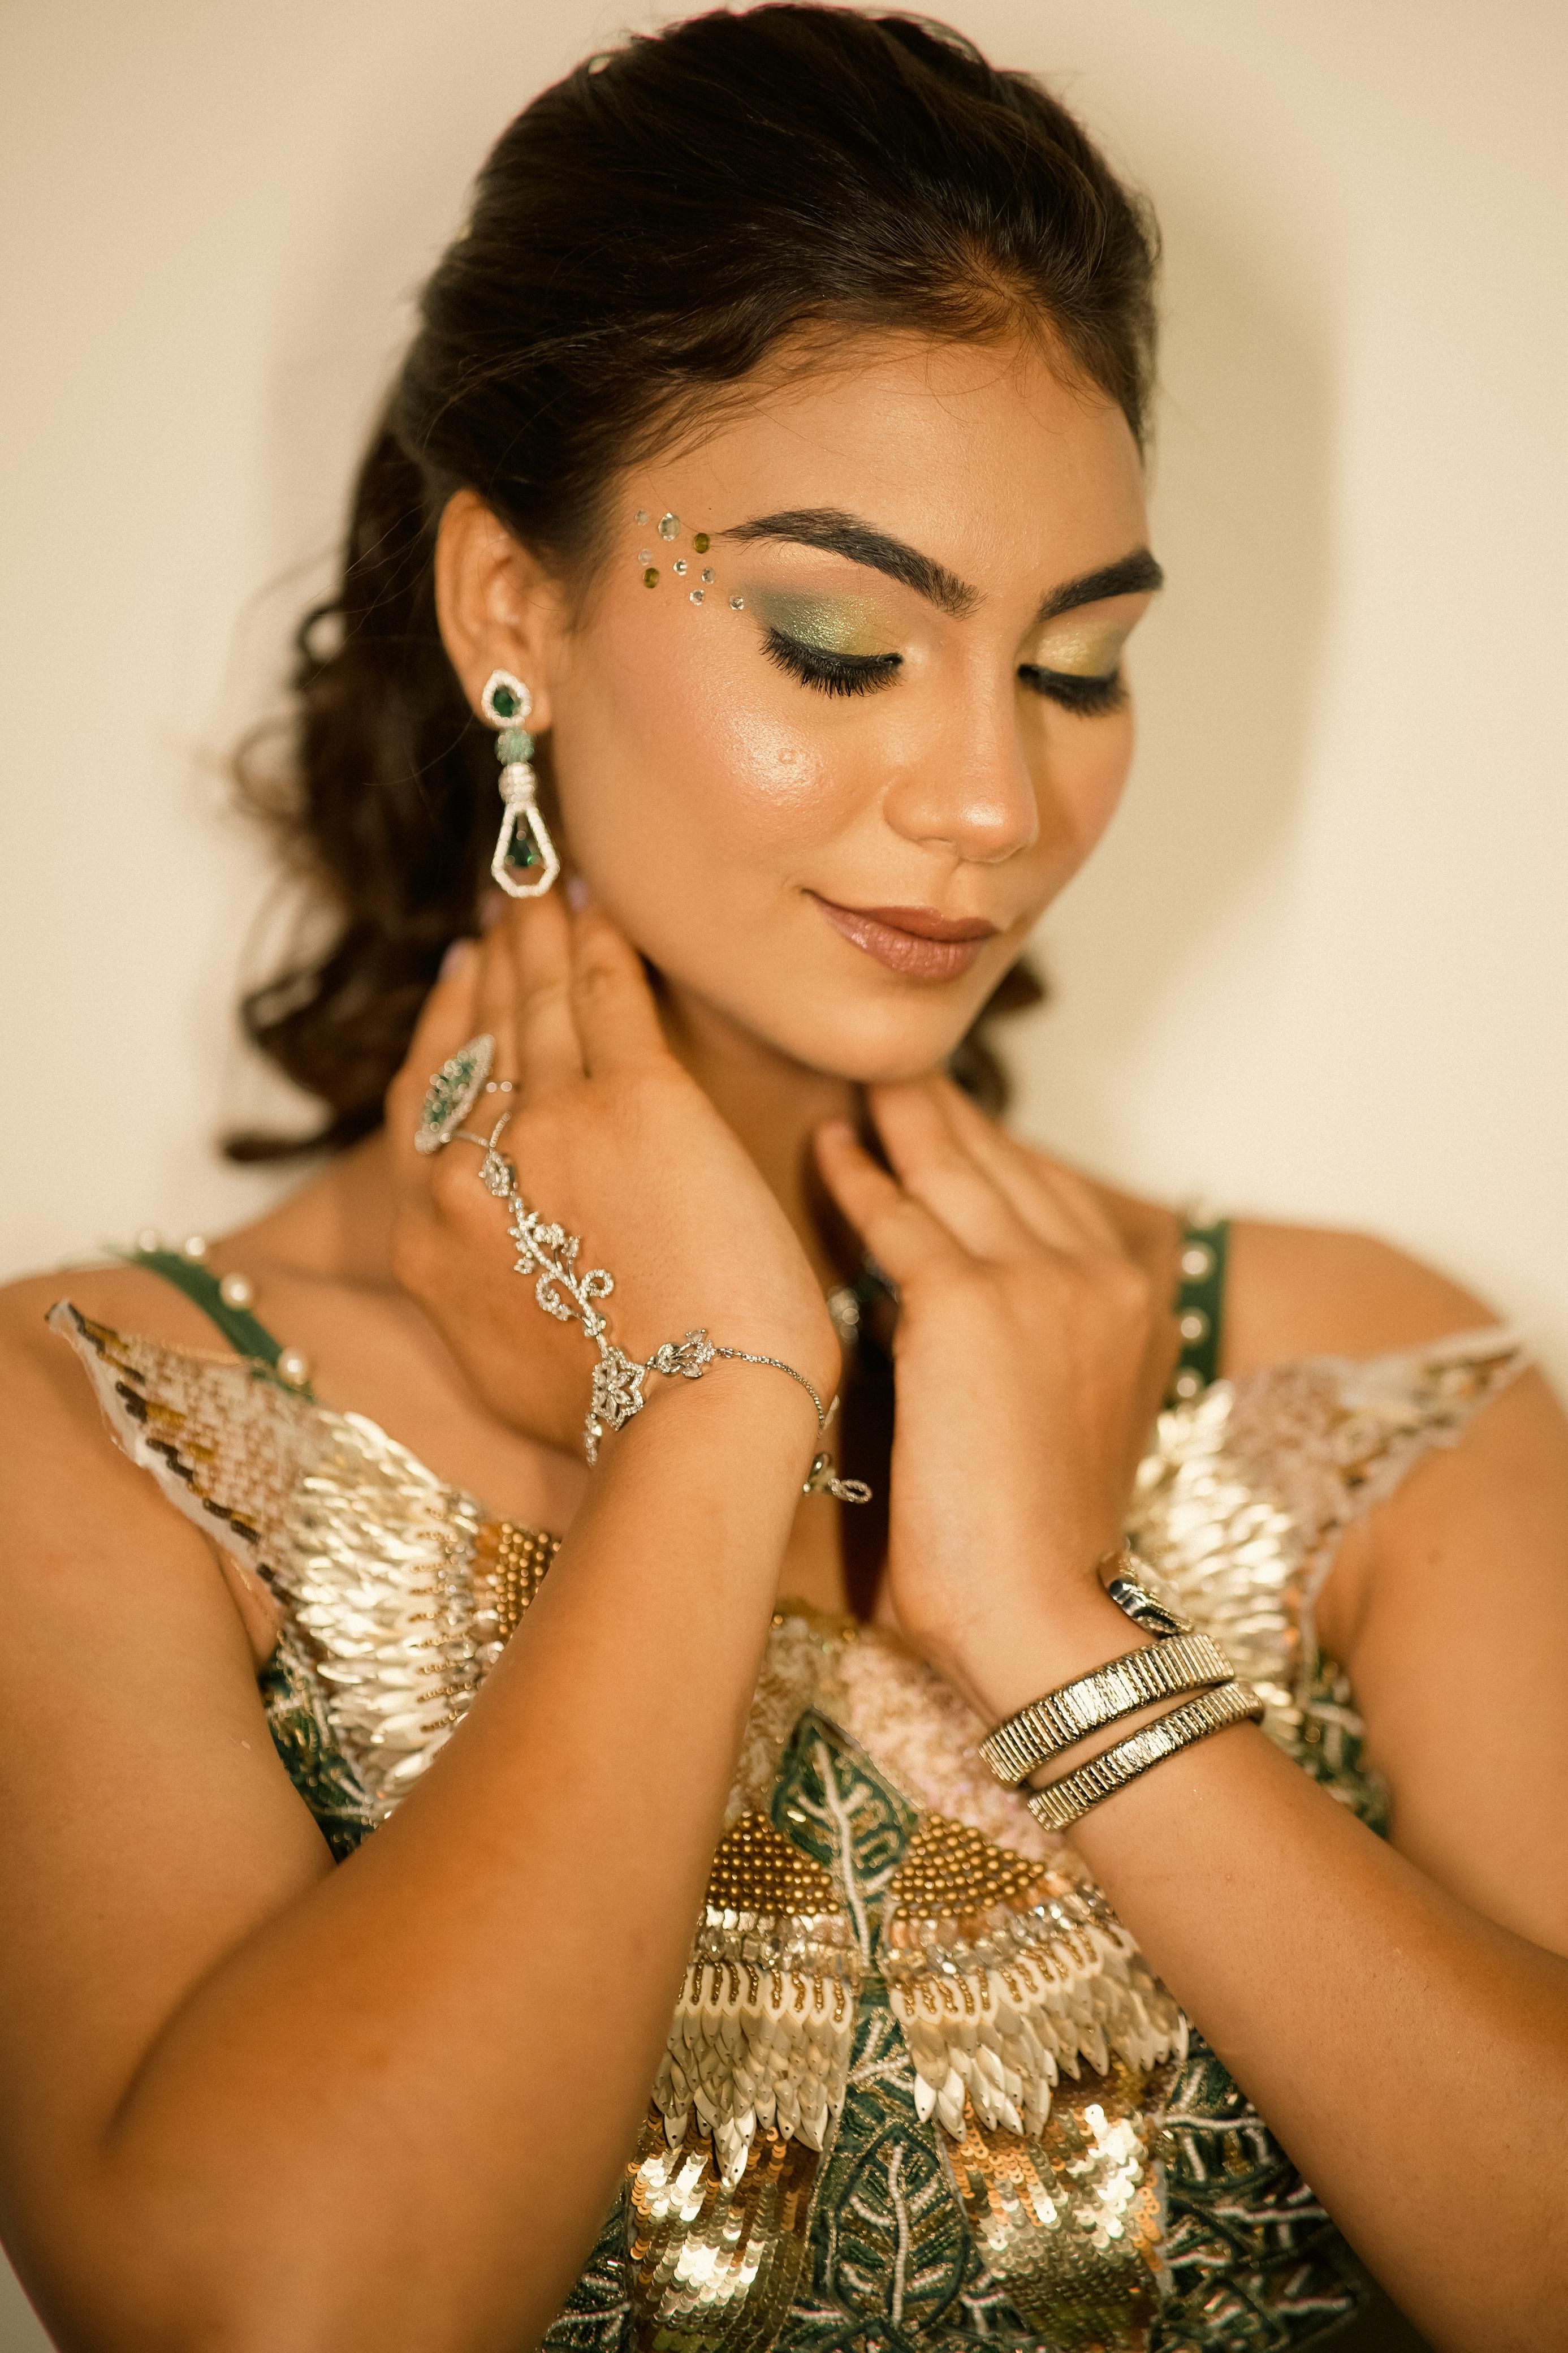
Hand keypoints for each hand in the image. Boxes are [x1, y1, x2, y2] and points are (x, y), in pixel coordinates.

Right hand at [388, 895, 837, 1459]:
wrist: (691, 1422)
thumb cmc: (628, 1419)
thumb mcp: (509, 1363)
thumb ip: (492, 1293)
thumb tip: (515, 1266)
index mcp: (432, 1244)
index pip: (425, 1113)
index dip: (439, 1040)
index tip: (454, 990)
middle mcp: (469, 1175)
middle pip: (472, 1048)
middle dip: (487, 971)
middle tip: (500, 913)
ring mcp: (547, 1129)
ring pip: (532, 1008)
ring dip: (535, 939)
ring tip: (541, 891)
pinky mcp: (634, 1102)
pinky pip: (605, 998)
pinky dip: (598, 944)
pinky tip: (597, 906)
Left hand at [815, 1078, 1177, 1710]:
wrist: (1042, 1616)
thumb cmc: (1034, 1553)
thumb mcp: (1063, 1425)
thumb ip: (1028, 1352)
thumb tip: (932, 1307)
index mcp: (1137, 1310)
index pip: (1054, 1199)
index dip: (995, 1153)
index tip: (949, 1120)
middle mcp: (1105, 1277)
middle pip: (1009, 1167)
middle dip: (949, 1116)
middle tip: (896, 1074)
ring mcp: (1043, 1281)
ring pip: (956, 1172)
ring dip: (903, 1118)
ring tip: (859, 1081)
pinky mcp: (972, 1302)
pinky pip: (901, 1217)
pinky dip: (859, 1177)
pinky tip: (827, 1144)